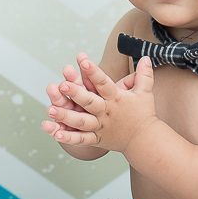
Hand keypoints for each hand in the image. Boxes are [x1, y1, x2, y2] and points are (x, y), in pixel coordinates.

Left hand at [42, 54, 158, 152]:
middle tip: (61, 85)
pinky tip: (55, 134)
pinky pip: (82, 140)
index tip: (82, 60)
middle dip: (75, 93)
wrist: (145, 141)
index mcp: (116, 98)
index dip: (93, 71)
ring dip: (65, 116)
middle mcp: (106, 112)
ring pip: (81, 121)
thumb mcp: (145, 92)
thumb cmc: (143, 114)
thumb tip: (147, 58)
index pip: (103, 82)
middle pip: (89, 102)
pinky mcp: (97, 139)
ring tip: (50, 109)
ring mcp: (100, 126)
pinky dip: (69, 138)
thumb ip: (144, 75)